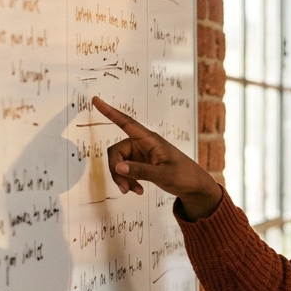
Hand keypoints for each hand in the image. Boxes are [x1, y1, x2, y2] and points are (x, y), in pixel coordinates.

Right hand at [94, 96, 221, 219]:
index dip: (110, 112)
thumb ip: (141, 171)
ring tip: (133, 191)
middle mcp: (142, 144)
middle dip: (116, 170)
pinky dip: (127, 181)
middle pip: (116, 152)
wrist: (195, 187)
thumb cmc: (185, 176)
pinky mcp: (140, 164)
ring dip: (122, 178)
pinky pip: (125, 171)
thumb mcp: (164, 175)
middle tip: (124, 188)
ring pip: (118, 163)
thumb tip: (117, 166)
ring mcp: (140, 155)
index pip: (126, 123)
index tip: (95, 100)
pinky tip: (137, 190)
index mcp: (150, 140)